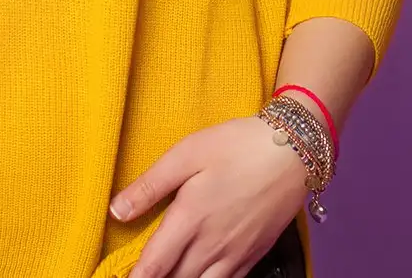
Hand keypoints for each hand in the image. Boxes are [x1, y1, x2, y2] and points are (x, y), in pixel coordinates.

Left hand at [112, 114, 308, 277]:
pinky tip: (201, 276)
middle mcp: (212, 244)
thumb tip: (117, 210)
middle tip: (143, 275)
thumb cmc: (238, 146)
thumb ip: (150, 185)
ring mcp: (235, 254)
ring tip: (168, 276)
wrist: (294, 151)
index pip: (154, 265)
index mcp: (190, 219)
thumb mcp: (187, 153)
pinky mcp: (254, 255)